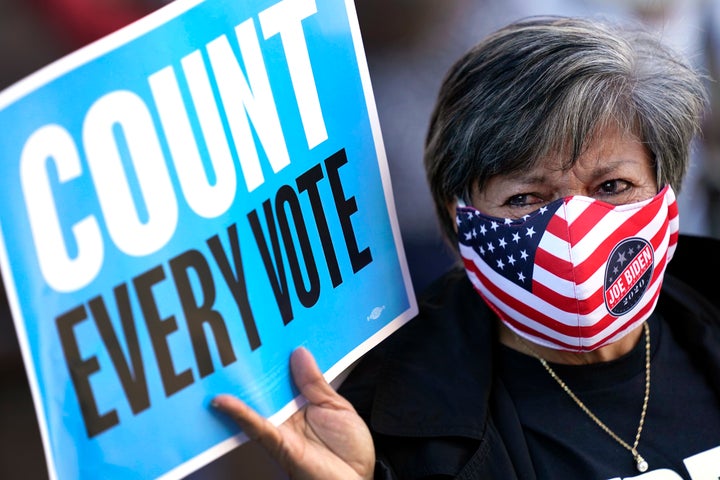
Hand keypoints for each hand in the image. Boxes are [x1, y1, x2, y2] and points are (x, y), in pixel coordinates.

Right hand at [212, 347, 374, 479]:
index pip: (284, 374)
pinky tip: (222, 401)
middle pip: (265, 385)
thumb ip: (315, 382)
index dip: (275, 355)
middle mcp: (287, 413)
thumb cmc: (350, 450)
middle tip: (233, 339)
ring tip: (219, 361)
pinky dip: (238, 413)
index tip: (263, 331)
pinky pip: (256, 426)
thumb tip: (299, 352)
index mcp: (302, 402)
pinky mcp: (277, 444)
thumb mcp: (337, 407)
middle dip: (250, 365)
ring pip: (254, 402)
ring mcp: (280, 428)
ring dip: (237, 384)